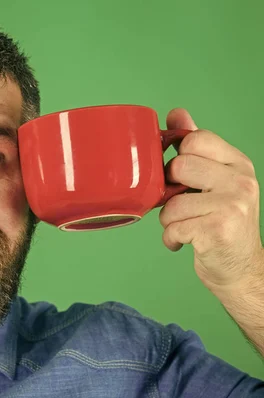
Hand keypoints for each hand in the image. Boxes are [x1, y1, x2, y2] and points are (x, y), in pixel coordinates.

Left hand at [158, 108, 262, 291]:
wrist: (240, 270)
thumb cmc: (221, 223)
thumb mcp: (214, 181)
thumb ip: (196, 148)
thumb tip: (177, 114)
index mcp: (238, 163)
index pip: (195, 139)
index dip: (177, 157)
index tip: (181, 176)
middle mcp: (240, 181)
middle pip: (178, 166)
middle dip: (170, 190)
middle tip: (183, 205)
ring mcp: (232, 205)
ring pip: (170, 202)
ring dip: (169, 221)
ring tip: (187, 227)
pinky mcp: (218, 230)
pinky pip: (172, 227)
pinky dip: (171, 239)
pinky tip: (186, 241)